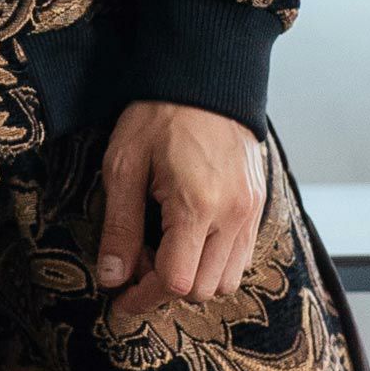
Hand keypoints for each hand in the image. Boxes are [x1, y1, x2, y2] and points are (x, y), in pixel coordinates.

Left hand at [96, 99, 267, 313]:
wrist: (203, 75)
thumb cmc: (159, 113)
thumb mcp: (125, 164)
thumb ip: (119, 225)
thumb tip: (112, 277)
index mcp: (198, 205)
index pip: (176, 281)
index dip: (143, 296)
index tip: (120, 295)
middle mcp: (233, 216)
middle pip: (204, 290)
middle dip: (166, 287)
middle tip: (137, 260)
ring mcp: (251, 212)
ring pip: (228, 280)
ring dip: (194, 277)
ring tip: (163, 245)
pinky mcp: (258, 204)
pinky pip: (241, 256)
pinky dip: (215, 261)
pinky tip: (188, 234)